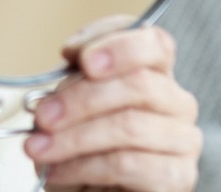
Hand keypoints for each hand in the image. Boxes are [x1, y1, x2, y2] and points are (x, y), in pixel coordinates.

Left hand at [25, 17, 201, 191]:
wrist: (92, 190)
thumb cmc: (84, 143)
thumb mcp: (72, 104)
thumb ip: (74, 78)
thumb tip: (69, 59)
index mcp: (154, 73)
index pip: (153, 42)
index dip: (116, 44)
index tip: (74, 55)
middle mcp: (176, 102)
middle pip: (139, 84)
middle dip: (80, 98)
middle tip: (43, 115)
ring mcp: (182, 140)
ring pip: (130, 126)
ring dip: (74, 138)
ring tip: (39, 148)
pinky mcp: (176, 177)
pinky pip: (128, 165)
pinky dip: (84, 167)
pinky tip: (59, 171)